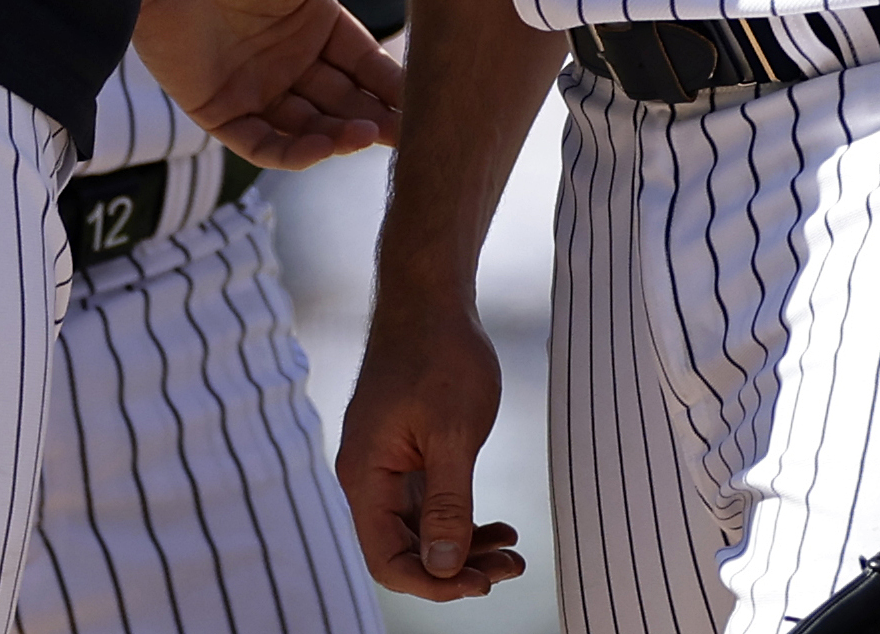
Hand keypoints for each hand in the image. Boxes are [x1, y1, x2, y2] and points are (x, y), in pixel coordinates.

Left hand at [134, 0, 407, 167]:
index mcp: (311, 20)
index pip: (362, 62)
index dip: (392, 83)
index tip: (427, 101)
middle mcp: (285, 57)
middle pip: (340, 100)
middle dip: (374, 117)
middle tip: (409, 132)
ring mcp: (251, 86)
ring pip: (306, 127)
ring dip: (338, 136)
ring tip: (367, 134)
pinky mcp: (216, 110)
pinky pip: (260, 144)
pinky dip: (292, 153)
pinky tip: (323, 147)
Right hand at [339, 286, 526, 598]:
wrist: (431, 297)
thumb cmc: (439, 355)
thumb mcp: (452, 433)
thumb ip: (448, 504)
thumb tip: (444, 568)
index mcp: (365, 476)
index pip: (387, 559)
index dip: (432, 583)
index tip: (481, 582)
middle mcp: (369, 478)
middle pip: (405, 551)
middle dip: (457, 569)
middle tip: (510, 568)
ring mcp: (387, 466)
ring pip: (423, 531)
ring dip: (465, 548)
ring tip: (513, 552)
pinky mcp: (408, 454)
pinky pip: (431, 505)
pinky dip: (464, 520)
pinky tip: (500, 527)